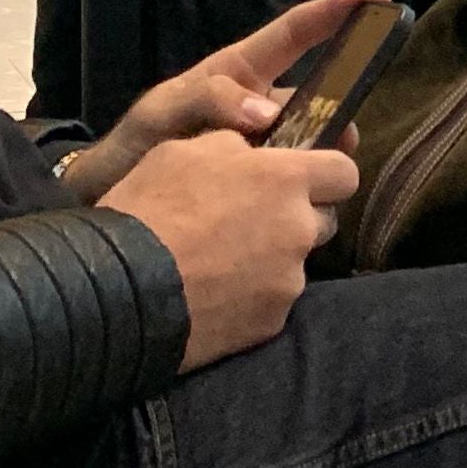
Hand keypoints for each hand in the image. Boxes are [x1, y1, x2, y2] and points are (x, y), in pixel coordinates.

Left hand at [61, 0, 391, 202]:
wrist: (110, 200)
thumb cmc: (134, 145)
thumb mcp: (164, 112)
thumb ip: (211, 101)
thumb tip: (269, 113)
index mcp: (241, 72)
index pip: (297, 32)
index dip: (338, 10)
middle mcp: (261, 105)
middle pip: (321, 97)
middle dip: (342, 114)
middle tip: (342, 146)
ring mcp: (264, 144)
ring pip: (315, 142)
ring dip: (322, 160)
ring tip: (311, 188)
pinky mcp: (263, 182)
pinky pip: (298, 180)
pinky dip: (306, 191)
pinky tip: (298, 212)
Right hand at [98, 130, 359, 371]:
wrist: (122, 290)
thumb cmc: (151, 208)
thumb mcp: (185, 150)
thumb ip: (235, 144)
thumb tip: (253, 151)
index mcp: (285, 179)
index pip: (345, 171)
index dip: (325, 172)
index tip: (301, 177)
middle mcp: (300, 229)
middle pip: (324, 219)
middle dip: (299, 216)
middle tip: (252, 220)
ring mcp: (289, 280)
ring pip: (298, 262)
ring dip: (275, 257)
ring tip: (226, 261)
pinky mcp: (272, 323)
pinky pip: (274, 299)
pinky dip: (254, 295)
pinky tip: (217, 292)